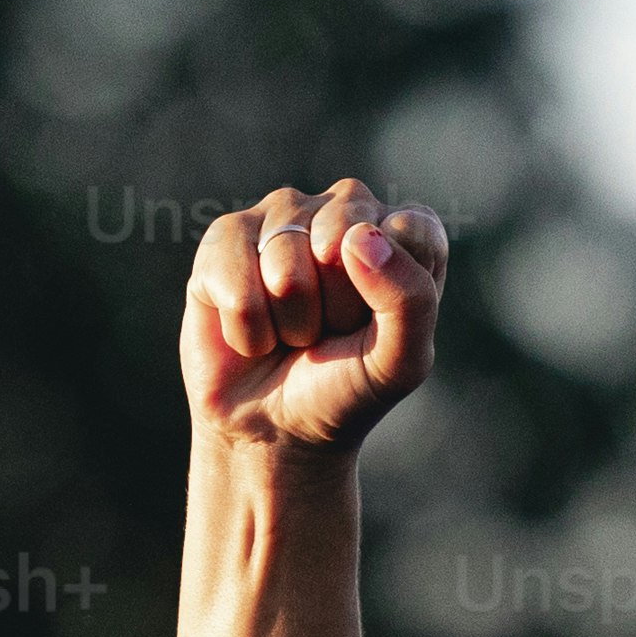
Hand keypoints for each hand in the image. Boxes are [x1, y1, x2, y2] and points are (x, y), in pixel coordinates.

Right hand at [187, 179, 447, 464]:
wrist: (274, 429)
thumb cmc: (344, 388)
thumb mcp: (399, 362)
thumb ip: (409, 299)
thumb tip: (358, 237)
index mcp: (402, 229)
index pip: (408, 231)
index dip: (390, 294)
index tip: (376, 327)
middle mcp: (344, 208)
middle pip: (343, 237)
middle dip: (335, 306)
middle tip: (328, 332)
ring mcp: (283, 215)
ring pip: (285, 263)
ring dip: (290, 322)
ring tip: (291, 334)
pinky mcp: (226, 237)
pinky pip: (233, 275)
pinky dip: (246, 328)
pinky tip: (252, 333)